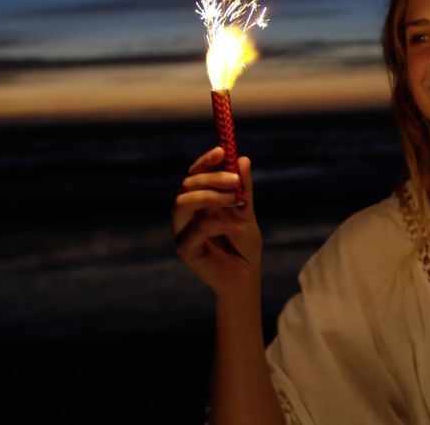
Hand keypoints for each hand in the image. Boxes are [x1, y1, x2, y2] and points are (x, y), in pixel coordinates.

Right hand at [172, 147, 261, 301]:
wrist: (246, 277)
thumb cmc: (244, 246)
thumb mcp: (247, 212)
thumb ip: (244, 189)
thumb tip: (242, 159)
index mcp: (199, 203)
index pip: (194, 175)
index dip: (205, 161)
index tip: (222, 151)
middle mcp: (187, 214)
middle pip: (187, 186)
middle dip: (211, 178)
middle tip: (235, 181)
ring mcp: (182, 231)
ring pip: (182, 203)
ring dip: (209, 196)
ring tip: (235, 200)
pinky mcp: (185, 249)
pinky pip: (195, 229)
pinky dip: (218, 224)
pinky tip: (237, 229)